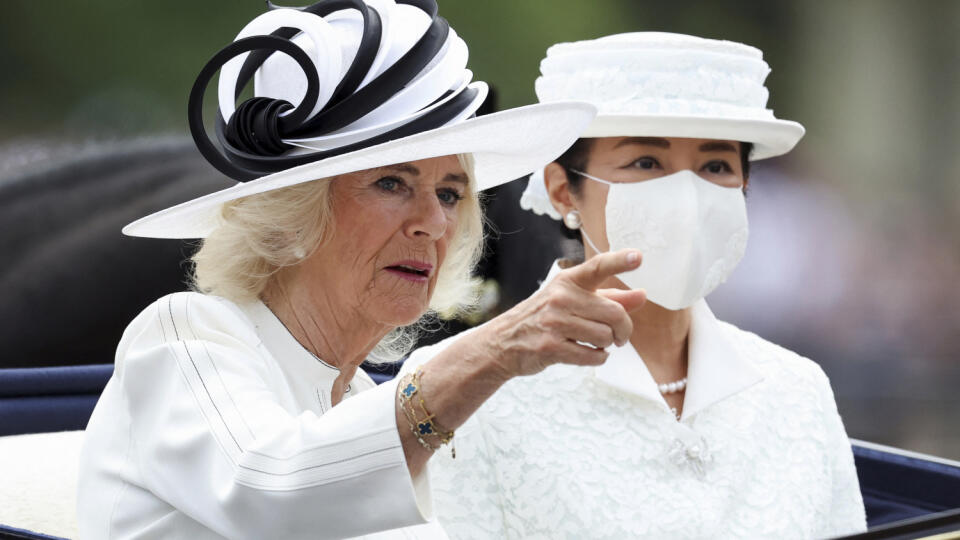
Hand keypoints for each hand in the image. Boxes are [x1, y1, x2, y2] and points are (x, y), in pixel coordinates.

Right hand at [478, 249, 645, 379]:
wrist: (505, 342)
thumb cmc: (545, 318)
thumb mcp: (573, 300)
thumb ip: (610, 297)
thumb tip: (642, 296)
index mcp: (568, 281)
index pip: (598, 267)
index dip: (620, 261)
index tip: (638, 257)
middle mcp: (561, 297)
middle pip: (615, 313)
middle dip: (623, 330)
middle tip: (619, 336)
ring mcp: (555, 322)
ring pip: (605, 336)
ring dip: (606, 345)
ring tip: (592, 342)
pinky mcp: (551, 346)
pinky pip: (593, 356)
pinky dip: (597, 358)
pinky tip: (585, 352)